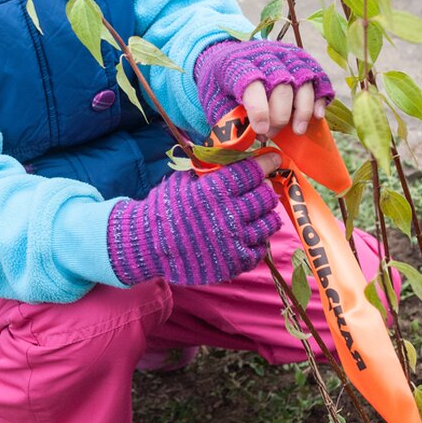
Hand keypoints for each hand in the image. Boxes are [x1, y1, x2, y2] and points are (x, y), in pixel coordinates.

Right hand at [107, 153, 281, 285]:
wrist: (147, 246)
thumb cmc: (163, 210)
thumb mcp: (180, 181)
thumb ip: (206, 172)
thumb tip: (228, 159)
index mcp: (214, 191)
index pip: (251, 173)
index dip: (266, 164)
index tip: (274, 159)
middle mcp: (228, 215)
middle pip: (264, 197)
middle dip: (266, 189)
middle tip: (264, 188)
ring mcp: (234, 241)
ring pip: (268, 223)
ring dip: (267, 214)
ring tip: (261, 211)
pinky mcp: (234, 262)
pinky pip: (260, 249)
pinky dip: (259, 239)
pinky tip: (252, 234)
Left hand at [195, 39, 334, 138]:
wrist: (226, 59)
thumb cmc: (220, 88)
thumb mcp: (215, 103)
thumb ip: (229, 121)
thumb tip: (247, 141)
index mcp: (238, 65)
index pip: (252, 84)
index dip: (259, 110)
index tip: (261, 131)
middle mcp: (265, 56)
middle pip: (282, 85)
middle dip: (279, 115)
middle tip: (270, 135)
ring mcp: (286, 56)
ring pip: (303, 81)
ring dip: (303, 109)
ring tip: (297, 131)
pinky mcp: (302, 61)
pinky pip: (318, 78)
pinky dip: (320, 97)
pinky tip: (316, 116)